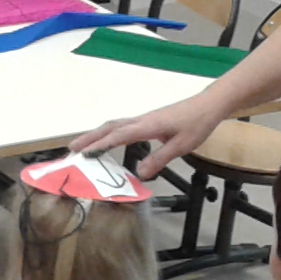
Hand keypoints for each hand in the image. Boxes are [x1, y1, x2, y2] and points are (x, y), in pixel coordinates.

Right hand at [69, 93, 227, 181]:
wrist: (208, 105)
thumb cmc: (196, 124)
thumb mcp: (181, 146)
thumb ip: (160, 158)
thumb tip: (140, 174)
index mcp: (147, 126)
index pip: (118, 136)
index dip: (100, 145)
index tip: (83, 154)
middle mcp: (141, 120)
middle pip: (110, 127)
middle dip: (90, 138)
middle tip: (72, 149)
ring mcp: (144, 119)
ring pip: (115, 125)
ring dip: (97, 135)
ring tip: (83, 145)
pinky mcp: (148, 121)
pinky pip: (122, 126)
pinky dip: (109, 133)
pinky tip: (108, 140)